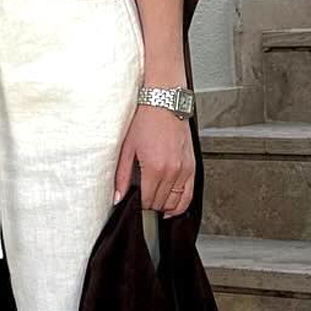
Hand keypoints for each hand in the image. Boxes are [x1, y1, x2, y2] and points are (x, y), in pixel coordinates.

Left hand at [113, 102, 195, 216]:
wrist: (165, 102)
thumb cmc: (146, 120)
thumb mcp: (127, 148)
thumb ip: (122, 176)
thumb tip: (118, 196)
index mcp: (155, 168)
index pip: (147, 201)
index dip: (139, 207)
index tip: (134, 205)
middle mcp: (173, 171)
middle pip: (161, 203)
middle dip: (150, 206)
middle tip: (142, 202)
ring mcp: (185, 169)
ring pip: (176, 203)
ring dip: (165, 208)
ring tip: (155, 206)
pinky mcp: (192, 166)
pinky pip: (189, 194)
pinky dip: (180, 204)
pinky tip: (171, 206)